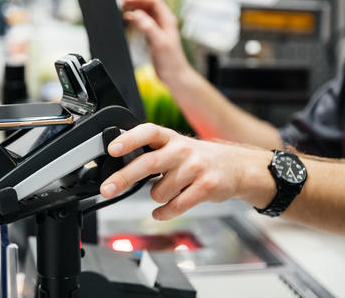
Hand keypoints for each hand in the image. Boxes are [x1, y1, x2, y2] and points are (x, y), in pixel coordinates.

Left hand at [99, 123, 273, 219]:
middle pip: (148, 163)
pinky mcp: (206, 187)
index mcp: (171, 138)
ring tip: (168, 190)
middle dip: (124, 177)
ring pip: (159, 192)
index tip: (112, 149)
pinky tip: (161, 211)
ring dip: (157, 196)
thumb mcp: (175, 146)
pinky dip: (164, 212)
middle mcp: (183, 150)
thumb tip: (117, 163)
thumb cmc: (198, 158)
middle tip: (107, 189)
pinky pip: (175, 206)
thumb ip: (151, 151)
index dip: (129, 139)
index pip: (148, 132)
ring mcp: (195, 168)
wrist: (237, 167)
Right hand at [123, 0, 191, 84]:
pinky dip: (134, 16)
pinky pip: (143, 20)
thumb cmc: (170, 61)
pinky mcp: (153, 34)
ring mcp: (158, 26)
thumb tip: (136, 14)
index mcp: (167, 19)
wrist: (174, 76)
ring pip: (145, 10)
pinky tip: (126, 17)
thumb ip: (148, 27)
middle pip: (149, 2)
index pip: (153, 0)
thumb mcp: (158, 43)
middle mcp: (163, 20)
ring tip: (122, 5)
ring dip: (134, 6)